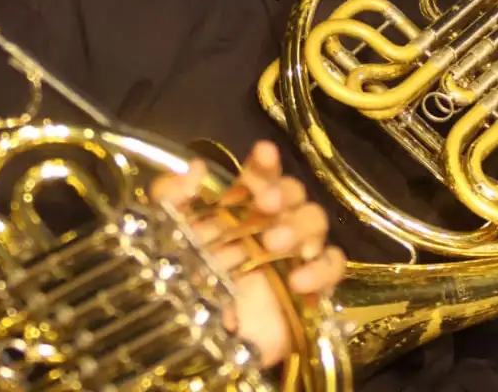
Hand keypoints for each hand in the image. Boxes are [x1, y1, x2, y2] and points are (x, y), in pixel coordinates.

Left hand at [150, 141, 344, 368]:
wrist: (195, 344)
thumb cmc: (184, 284)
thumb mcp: (163, 235)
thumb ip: (171, 198)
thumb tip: (196, 167)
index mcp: (241, 209)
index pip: (261, 175)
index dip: (265, 162)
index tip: (262, 153)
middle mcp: (271, 225)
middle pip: (295, 193)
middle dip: (284, 192)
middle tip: (266, 205)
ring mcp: (294, 255)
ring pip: (316, 222)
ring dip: (299, 226)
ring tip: (274, 245)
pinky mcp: (312, 288)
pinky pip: (334, 266)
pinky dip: (322, 267)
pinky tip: (298, 279)